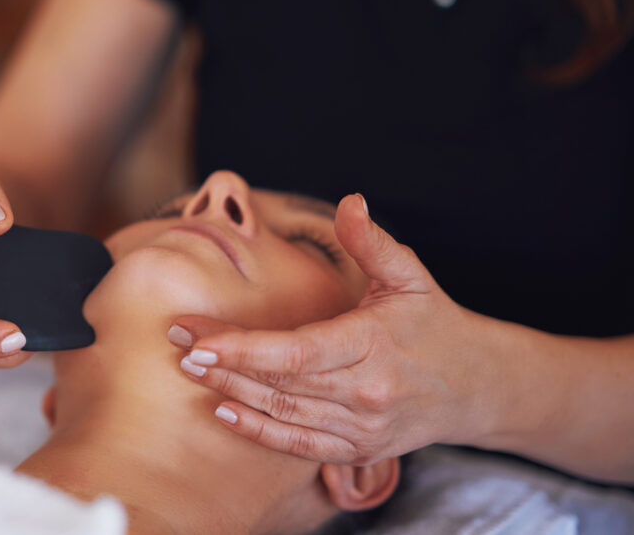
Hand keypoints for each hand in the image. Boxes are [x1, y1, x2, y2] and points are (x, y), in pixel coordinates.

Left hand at [168, 194, 495, 464]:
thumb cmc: (435, 323)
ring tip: (189, 370)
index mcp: (373, 345)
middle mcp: (366, 392)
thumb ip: (373, 242)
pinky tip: (224, 412)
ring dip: (230, 394)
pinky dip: (259, 433)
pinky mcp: (359, 449)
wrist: (476, 386)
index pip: (295, 352)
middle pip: (279, 383)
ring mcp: (362, 427)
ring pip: (283, 415)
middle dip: (222, 365)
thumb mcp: (411, 275)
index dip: (242, 347)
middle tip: (175, 343)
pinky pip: (299, 446)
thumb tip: (350, 202)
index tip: (197, 335)